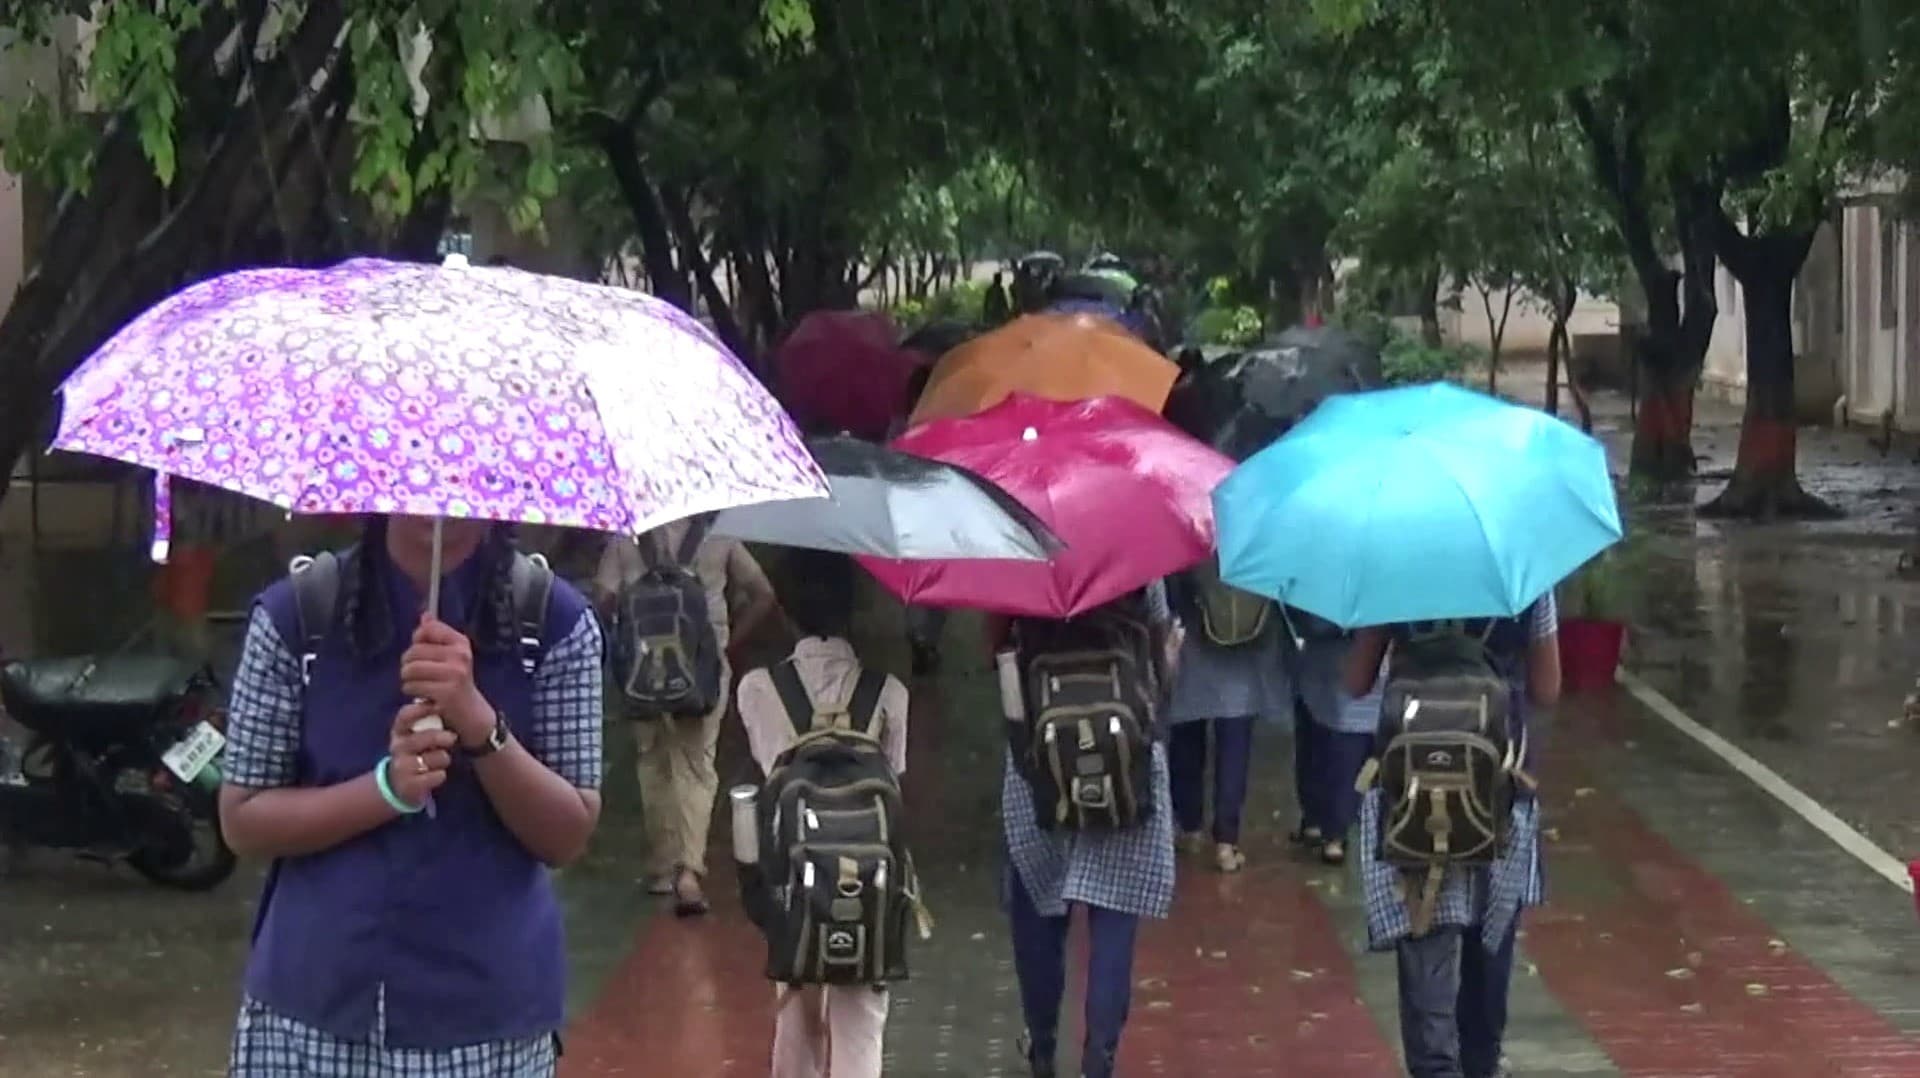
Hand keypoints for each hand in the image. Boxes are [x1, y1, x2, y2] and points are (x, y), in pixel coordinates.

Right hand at [387, 700, 456, 806]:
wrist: (400, 785)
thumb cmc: (416, 753)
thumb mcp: (416, 735)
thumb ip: (426, 720)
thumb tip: (443, 700)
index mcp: (399, 731)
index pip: (405, 716)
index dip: (421, 709)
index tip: (438, 706)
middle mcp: (397, 747)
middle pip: (423, 738)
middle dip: (441, 737)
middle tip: (452, 737)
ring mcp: (402, 767)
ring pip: (434, 758)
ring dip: (443, 758)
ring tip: (442, 759)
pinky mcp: (409, 785)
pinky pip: (436, 776)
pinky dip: (440, 775)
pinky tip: (437, 774)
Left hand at [401, 615, 492, 748]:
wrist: (471, 713)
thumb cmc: (456, 683)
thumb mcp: (450, 656)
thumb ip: (435, 636)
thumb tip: (425, 615)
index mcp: (460, 643)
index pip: (427, 629)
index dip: (418, 641)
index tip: (424, 654)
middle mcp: (460, 655)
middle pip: (414, 651)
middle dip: (408, 664)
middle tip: (417, 675)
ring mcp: (454, 673)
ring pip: (410, 669)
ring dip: (408, 680)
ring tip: (419, 685)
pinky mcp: (446, 692)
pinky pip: (413, 686)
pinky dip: (412, 692)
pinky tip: (422, 695)